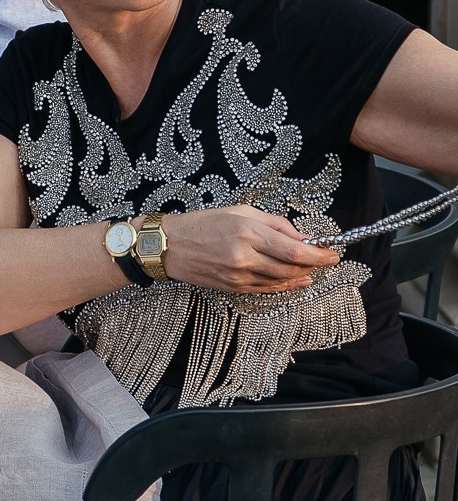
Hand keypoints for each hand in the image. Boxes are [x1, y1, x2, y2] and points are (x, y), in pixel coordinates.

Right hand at [145, 206, 340, 296]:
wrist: (169, 245)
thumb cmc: (203, 222)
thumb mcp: (240, 211)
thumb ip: (274, 223)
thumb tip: (302, 237)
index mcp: (247, 232)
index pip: (293, 249)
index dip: (318, 254)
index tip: (333, 253)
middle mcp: (244, 256)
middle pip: (291, 267)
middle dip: (313, 265)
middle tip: (325, 259)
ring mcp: (239, 276)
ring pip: (281, 281)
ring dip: (301, 276)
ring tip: (312, 269)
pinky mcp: (233, 288)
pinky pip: (267, 290)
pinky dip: (285, 286)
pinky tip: (296, 281)